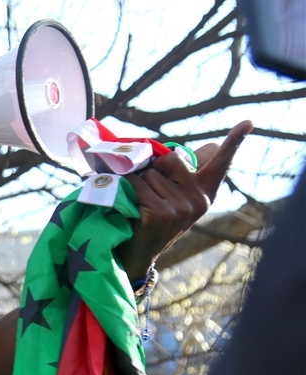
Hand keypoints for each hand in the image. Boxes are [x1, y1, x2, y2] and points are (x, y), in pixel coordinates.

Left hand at [117, 120, 252, 279]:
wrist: (138, 252)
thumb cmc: (155, 215)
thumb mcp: (177, 194)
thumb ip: (189, 171)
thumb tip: (213, 145)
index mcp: (205, 192)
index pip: (221, 163)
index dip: (235, 141)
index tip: (249, 122)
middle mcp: (199, 200)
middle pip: (171, 159)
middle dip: (154, 168)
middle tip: (150, 191)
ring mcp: (181, 209)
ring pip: (150, 173)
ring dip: (138, 183)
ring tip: (140, 203)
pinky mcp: (160, 214)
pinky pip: (136, 185)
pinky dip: (126, 189)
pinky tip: (131, 206)